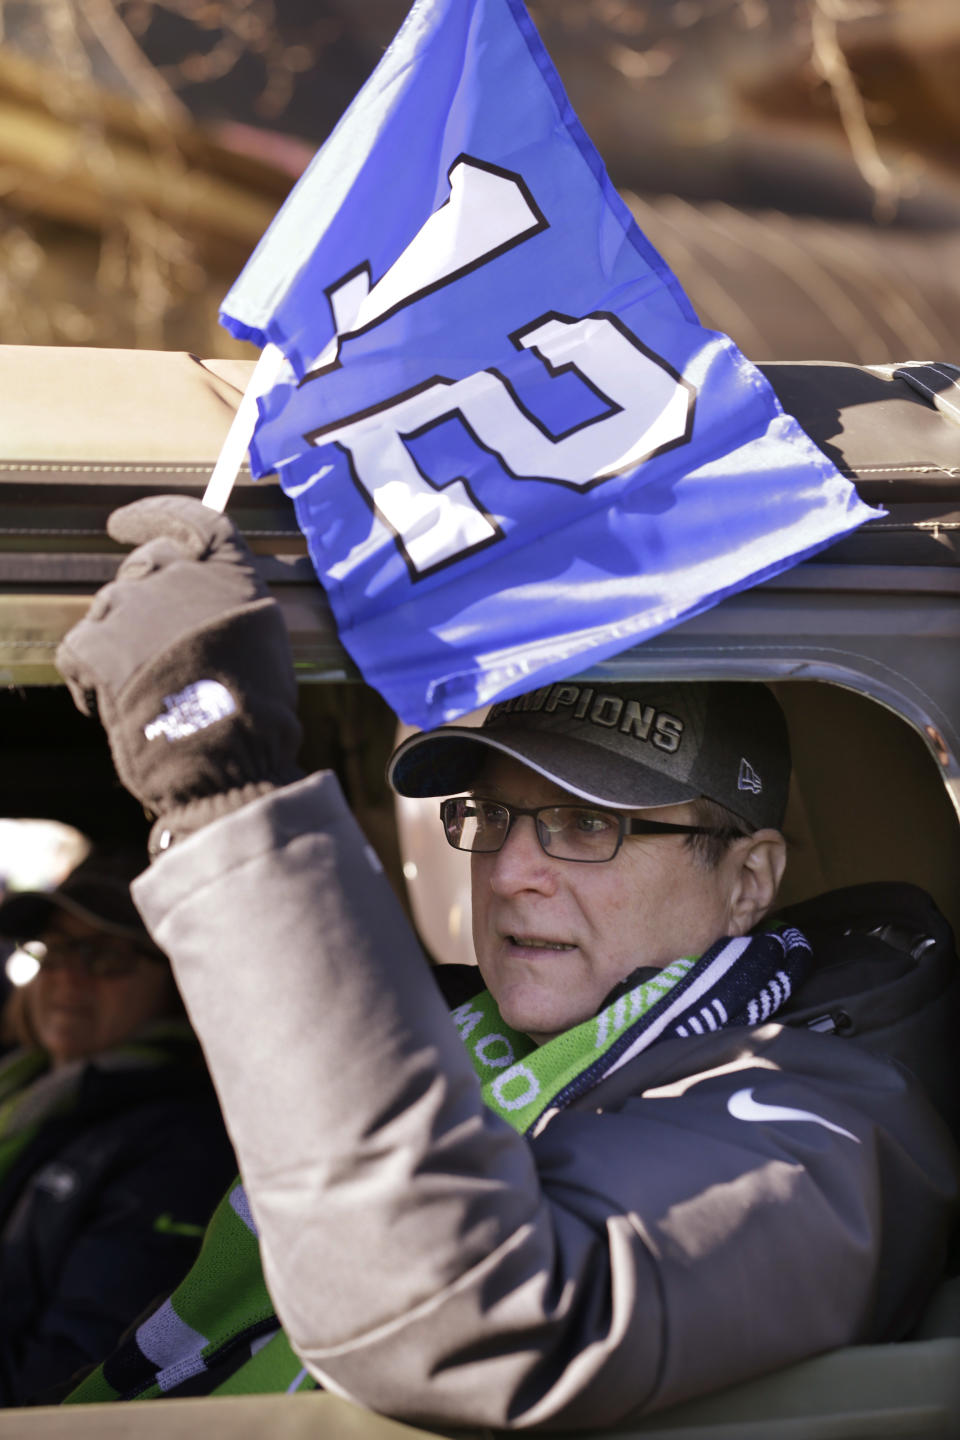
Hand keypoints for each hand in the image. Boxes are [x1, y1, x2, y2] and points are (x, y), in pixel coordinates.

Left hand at [56, 495, 302, 845]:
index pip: (190, 519)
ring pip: (108, 609)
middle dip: (138, 594)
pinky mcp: (99, 644)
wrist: (224, 754)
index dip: (154, 514)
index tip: (123, 522)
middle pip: (143, 565)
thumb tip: (204, 612)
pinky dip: (86, 677)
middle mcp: (182, 578)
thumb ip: (231, 611)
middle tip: (143, 638)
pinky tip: (107, 704)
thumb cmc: (257, 713)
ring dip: (116, 641)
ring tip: (139, 687)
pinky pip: (77, 649)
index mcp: (231, 574)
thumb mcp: (265, 644)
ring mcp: (137, 608)